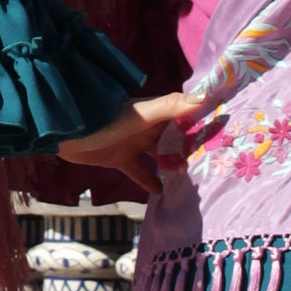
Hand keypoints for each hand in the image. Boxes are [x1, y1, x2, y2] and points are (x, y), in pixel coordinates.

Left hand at [58, 87, 199, 193]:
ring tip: (191, 180)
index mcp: (155, 113)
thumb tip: (206, 96)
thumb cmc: (103, 120)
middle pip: (175, 138)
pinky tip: (162, 194)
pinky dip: (150, 181)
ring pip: (160, 155)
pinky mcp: (119, 159)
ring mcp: (134, 143)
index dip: (204, 123)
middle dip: (192, 149)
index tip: (226, 134)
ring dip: (173, 165)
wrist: (64, 134)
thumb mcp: (140, 115)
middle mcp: (147, 127)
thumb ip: (170, 107)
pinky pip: (140, 172)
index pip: (186, 117)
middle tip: (212, 166)